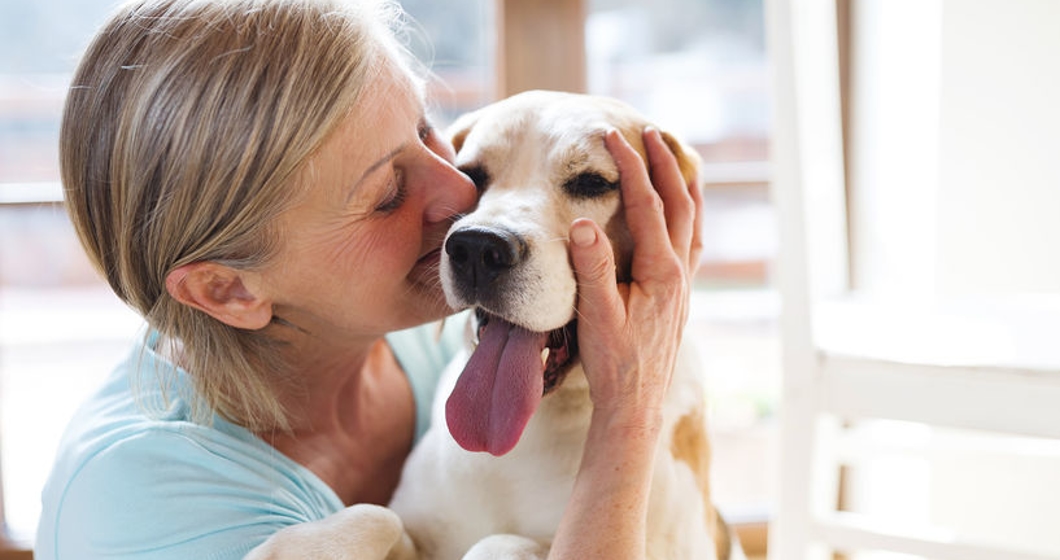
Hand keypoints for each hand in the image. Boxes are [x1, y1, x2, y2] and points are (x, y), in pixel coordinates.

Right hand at [568, 127, 702, 422]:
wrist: (635, 405)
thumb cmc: (613, 364)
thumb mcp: (595, 316)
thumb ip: (592, 269)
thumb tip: (583, 223)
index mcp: (661, 272)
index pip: (647, 205)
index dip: (630, 167)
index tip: (611, 137)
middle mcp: (679, 273)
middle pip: (679, 203)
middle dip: (664, 163)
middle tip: (649, 131)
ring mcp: (683, 284)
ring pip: (692, 221)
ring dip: (683, 185)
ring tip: (675, 158)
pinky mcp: (679, 296)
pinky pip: (691, 242)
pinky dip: (688, 215)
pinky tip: (682, 213)